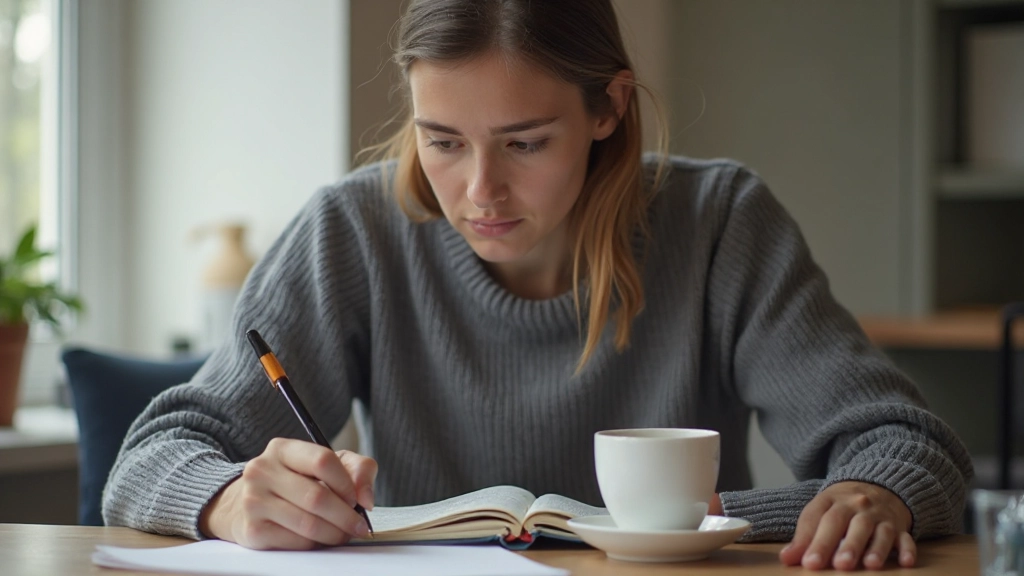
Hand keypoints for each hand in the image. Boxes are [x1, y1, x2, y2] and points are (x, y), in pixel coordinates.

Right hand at [199, 438, 377, 549]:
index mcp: (281, 449)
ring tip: (343, 534)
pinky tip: (320, 539)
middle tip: (358, 526)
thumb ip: (358, 469)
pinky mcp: (252, 530)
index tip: (357, 499)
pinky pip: (296, 542)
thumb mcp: (326, 465)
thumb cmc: (294, 482)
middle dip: (346, 516)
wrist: (244, 504)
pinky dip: (315, 544)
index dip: (347, 483)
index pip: (323, 460)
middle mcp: (262, 471)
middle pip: (317, 497)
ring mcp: (253, 501)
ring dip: (334, 534)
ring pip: (308, 524)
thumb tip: (366, 499)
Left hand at [779, 481, 914, 570]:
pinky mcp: (900, 527)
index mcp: (833, 501)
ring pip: (879, 531)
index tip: (807, 563)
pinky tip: (906, 562)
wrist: (877, 485)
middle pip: (851, 524)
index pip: (821, 518)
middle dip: (846, 546)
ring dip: (875, 549)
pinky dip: (907, 549)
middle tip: (839, 566)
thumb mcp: (820, 512)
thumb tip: (786, 559)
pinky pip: (905, 537)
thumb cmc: (842, 506)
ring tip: (870, 566)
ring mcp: (881, 516)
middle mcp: (858, 506)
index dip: (813, 540)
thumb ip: (804, 536)